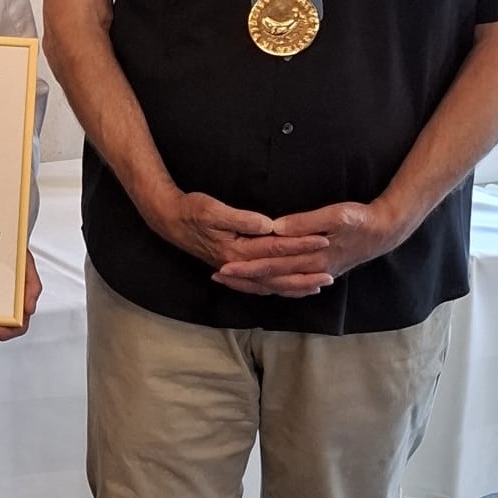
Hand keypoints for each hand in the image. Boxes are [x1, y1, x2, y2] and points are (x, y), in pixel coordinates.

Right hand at [150, 190, 329, 279]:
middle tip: (330, 275)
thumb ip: (242, 219)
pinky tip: (290, 287)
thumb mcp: (213, 210)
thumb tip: (268, 225)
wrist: (168, 221)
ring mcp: (235, 269)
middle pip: (276, 274)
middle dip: (304, 274)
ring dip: (294, 286)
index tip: (323, 240)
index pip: (275, 249)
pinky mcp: (234, 267)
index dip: (300, 244)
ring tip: (318, 286)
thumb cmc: (190, 211)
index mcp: (236, 250)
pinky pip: (260, 284)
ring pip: (269, 284)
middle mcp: (237, 264)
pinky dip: (278, 288)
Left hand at [214, 200, 401, 296]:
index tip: (224, 268)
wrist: (386, 231)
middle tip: (217, 276)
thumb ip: (306, 223)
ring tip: (232, 280)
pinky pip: (292, 284)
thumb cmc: (361, 219)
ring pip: (280, 284)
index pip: (272, 266)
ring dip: (255, 283)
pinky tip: (263, 285)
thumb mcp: (336, 215)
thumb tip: (276, 228)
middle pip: (271, 279)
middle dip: (243, 279)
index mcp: (312, 258)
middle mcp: (312, 270)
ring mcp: (317, 273)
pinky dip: (274, 286)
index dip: (246, 268)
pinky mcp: (321, 270)